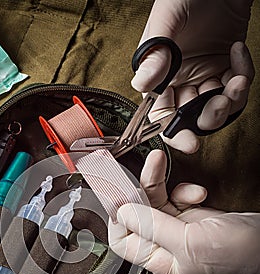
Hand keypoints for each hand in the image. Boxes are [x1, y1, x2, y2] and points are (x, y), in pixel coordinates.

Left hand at [108, 150, 259, 273]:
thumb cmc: (239, 256)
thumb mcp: (190, 241)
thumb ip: (153, 226)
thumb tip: (121, 212)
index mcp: (160, 259)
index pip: (122, 240)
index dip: (116, 216)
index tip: (115, 190)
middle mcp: (166, 246)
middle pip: (137, 214)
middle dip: (136, 187)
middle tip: (134, 165)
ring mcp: (180, 231)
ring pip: (156, 201)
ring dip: (156, 181)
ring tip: (159, 161)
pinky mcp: (196, 218)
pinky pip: (176, 198)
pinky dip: (183, 190)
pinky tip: (197, 192)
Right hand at [132, 0, 254, 152]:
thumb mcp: (166, 20)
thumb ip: (155, 54)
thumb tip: (141, 85)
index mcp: (161, 76)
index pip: (162, 113)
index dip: (173, 131)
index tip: (189, 142)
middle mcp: (183, 81)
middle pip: (192, 116)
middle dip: (208, 118)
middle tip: (218, 107)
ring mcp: (206, 75)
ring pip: (217, 106)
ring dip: (230, 101)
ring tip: (235, 82)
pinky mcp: (228, 66)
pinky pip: (237, 84)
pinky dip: (243, 73)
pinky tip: (237, 51)